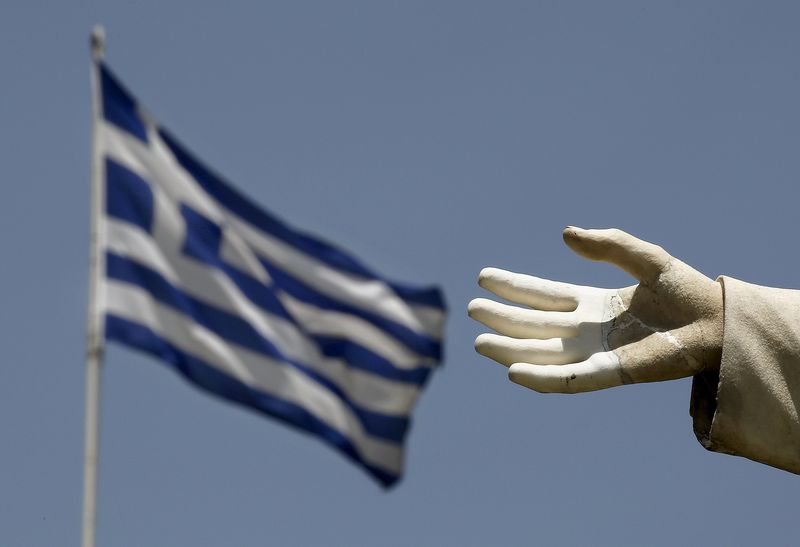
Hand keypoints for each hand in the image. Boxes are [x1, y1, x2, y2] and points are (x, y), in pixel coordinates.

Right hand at [468, 227, 722, 392]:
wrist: (718, 322)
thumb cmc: (685, 290)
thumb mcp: (644, 257)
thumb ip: (607, 244)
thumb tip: (565, 234)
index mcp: (593, 303)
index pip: (543, 295)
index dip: (514, 287)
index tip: (484, 277)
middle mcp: (588, 330)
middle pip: (534, 325)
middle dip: (503, 318)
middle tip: (471, 309)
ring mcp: (597, 353)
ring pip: (542, 353)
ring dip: (511, 349)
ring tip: (480, 342)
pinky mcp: (612, 373)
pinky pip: (570, 378)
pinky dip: (542, 378)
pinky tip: (514, 372)